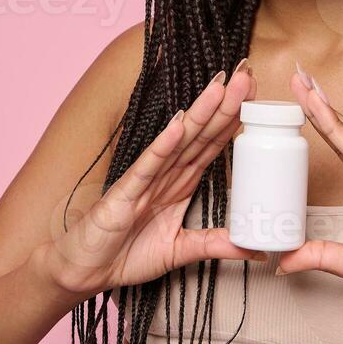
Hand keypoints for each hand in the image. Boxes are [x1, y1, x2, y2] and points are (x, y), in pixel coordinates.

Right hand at [37, 61, 263, 298]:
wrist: (84, 271)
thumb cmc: (126, 254)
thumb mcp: (181, 250)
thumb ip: (216, 245)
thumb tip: (257, 251)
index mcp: (180, 184)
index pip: (213, 145)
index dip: (234, 120)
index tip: (258, 95)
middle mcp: (167, 175)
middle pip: (202, 134)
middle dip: (225, 104)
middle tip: (249, 71)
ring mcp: (146, 180)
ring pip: (180, 141)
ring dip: (201, 113)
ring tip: (221, 85)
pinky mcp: (126, 192)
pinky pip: (148, 166)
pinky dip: (164, 145)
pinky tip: (180, 123)